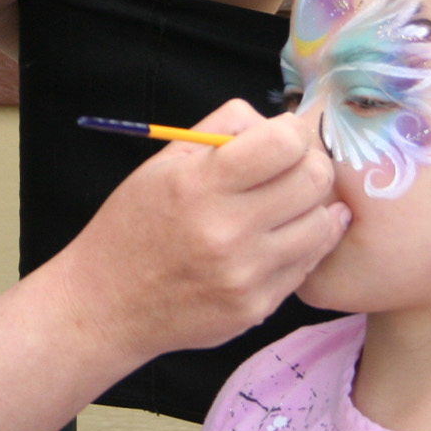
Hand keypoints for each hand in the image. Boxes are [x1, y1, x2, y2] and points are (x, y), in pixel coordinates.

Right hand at [47, 100, 351, 364]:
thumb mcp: (163, 162)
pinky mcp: (257, 307)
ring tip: (288, 206)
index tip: (284, 137)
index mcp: (199, 184)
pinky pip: (308, 264)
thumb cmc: (134, 225)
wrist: (107, 305)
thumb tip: (279, 122)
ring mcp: (246, 274)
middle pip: (314, 180)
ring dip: (312, 208)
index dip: (294, 132)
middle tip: (294, 169)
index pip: (284, 143)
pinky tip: (283, 237)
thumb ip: (222, 129)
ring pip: (322, 224)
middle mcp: (226, 230)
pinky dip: (302, 245)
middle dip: (311, 164)